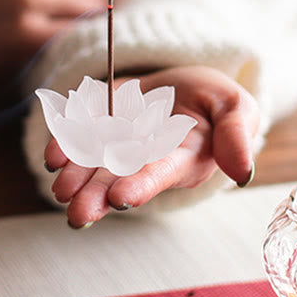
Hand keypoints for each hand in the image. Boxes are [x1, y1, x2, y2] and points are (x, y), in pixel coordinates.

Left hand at [45, 66, 258, 227]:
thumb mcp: (237, 108)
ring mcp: (120, 143)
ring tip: (61, 186)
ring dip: (77, 176)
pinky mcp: (102, 124)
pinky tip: (53, 156)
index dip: (141, 185)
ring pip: (95, 164)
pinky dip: (65, 146)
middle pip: (120, 179)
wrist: (189, 84)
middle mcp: (147, 159)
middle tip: (78, 211)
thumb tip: (242, 172)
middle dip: (98, 195)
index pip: (161, 174)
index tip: (121, 198)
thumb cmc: (218, 101)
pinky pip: (80, 137)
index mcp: (184, 159)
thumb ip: (237, 135)